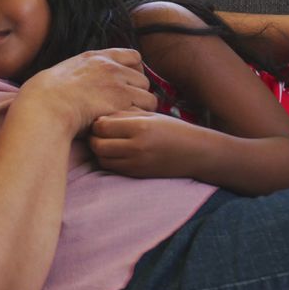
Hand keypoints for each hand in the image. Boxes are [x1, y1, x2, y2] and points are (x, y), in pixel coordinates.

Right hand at [18, 49, 156, 136]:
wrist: (47, 107)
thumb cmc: (44, 97)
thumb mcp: (61, 74)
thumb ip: (77, 73)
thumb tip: (74, 82)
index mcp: (96, 58)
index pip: (132, 56)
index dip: (134, 72)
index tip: (128, 85)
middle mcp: (111, 67)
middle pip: (143, 77)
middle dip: (138, 92)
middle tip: (129, 108)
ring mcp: (118, 83)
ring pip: (147, 94)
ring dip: (141, 106)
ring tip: (128, 119)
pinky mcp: (123, 101)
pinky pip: (146, 108)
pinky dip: (140, 117)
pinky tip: (128, 125)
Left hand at [88, 110, 208, 177]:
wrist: (195, 153)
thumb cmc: (172, 129)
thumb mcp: (150, 115)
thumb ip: (124, 115)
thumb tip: (98, 118)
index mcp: (140, 127)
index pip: (102, 126)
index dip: (96, 122)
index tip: (100, 119)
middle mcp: (136, 147)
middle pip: (97, 145)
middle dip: (93, 137)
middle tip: (97, 132)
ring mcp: (136, 164)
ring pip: (102, 159)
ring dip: (98, 150)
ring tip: (105, 141)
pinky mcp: (137, 174)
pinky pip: (112, 168)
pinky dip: (107, 160)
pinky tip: (114, 151)